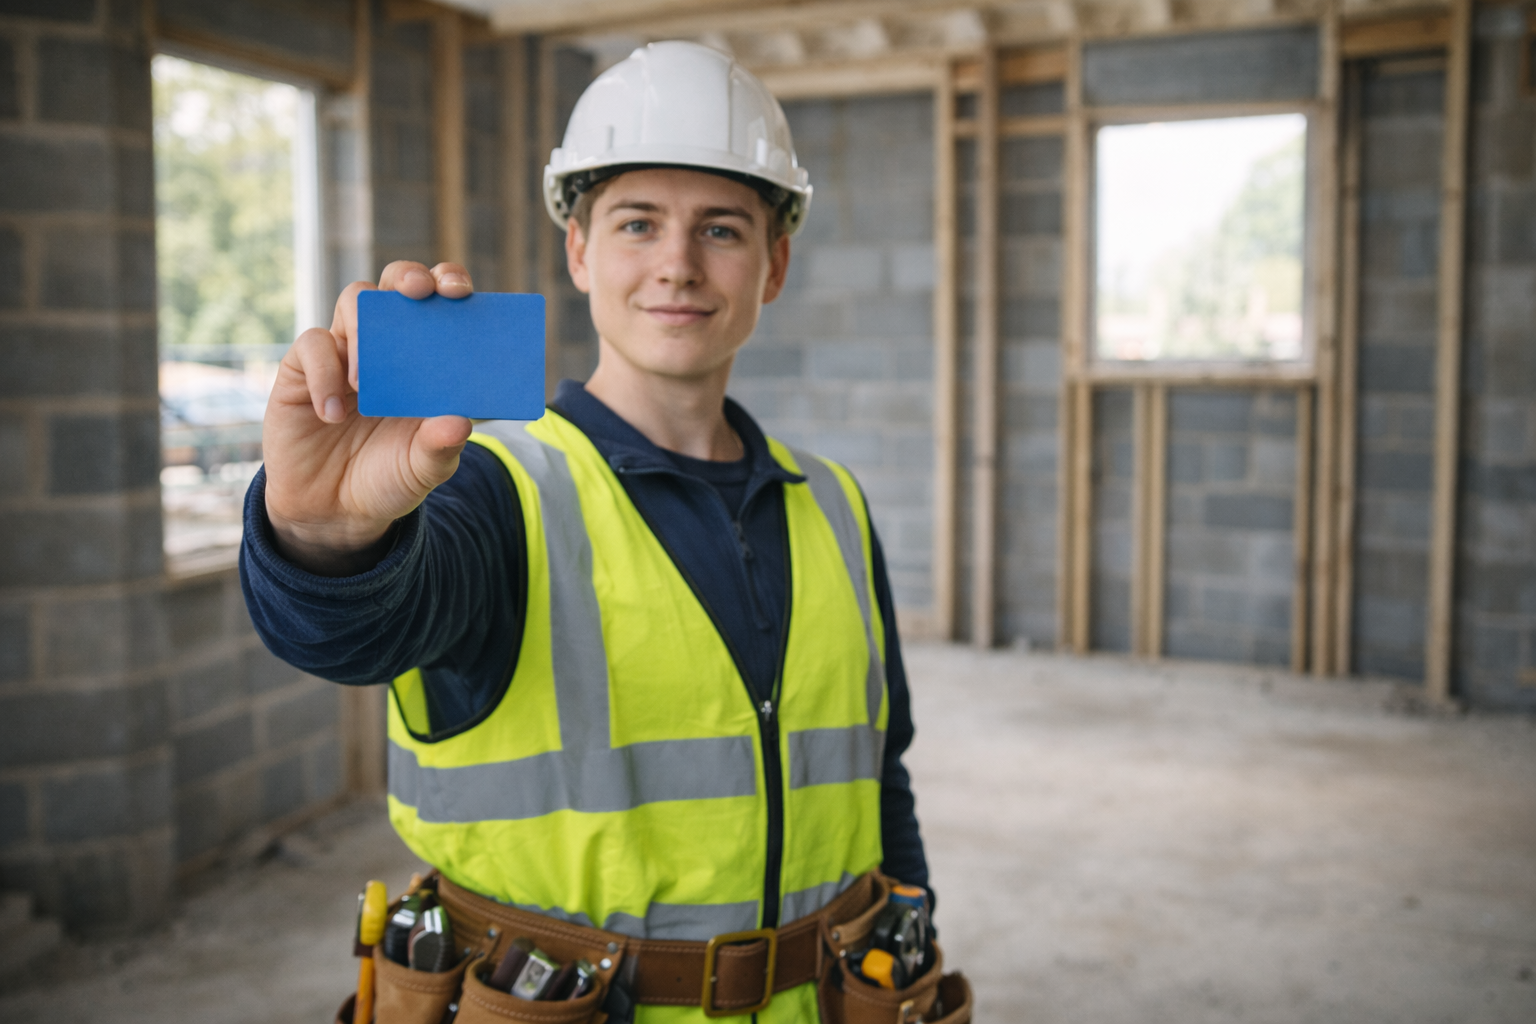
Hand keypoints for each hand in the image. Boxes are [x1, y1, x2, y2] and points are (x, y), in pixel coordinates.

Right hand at [261, 261, 474, 575]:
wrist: (335, 511)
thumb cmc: (388, 477)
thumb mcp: (423, 469)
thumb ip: (441, 447)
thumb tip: (460, 422)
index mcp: (426, 358)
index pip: (440, 303)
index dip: (449, 282)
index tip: (460, 291)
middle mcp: (386, 345)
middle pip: (394, 284)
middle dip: (408, 276)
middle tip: (418, 293)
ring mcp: (344, 352)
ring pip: (353, 301)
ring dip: (365, 328)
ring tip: (367, 381)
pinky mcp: (303, 369)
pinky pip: (312, 346)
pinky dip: (324, 373)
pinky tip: (334, 412)